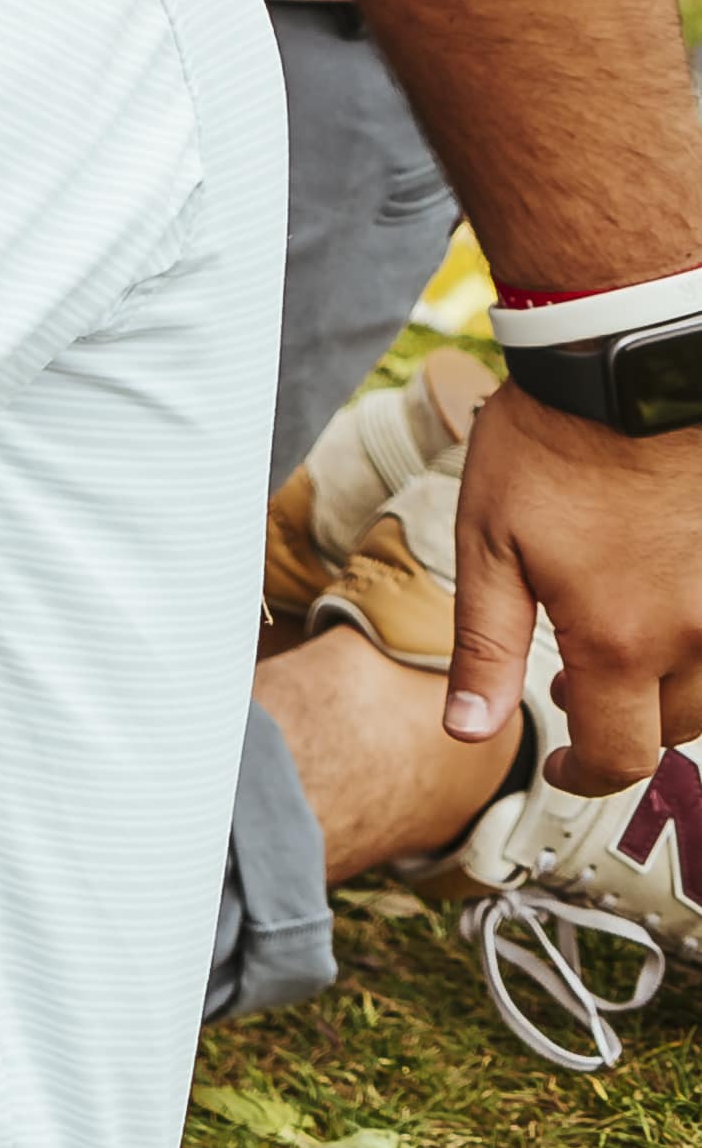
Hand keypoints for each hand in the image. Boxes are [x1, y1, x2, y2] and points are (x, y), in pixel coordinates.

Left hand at [445, 396, 701, 791]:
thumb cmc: (549, 450)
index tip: (561, 765)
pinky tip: (663, 608)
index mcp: (622, 640)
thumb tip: (469, 732)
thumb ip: (484, 649)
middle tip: (571, 690)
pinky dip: (700, 646)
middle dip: (620, 726)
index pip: (620, 757)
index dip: (585, 777)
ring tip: (616, 649)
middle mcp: (698, 633)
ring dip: (667, 691)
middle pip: (672, 729)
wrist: (631, 370)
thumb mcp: (489, 548)